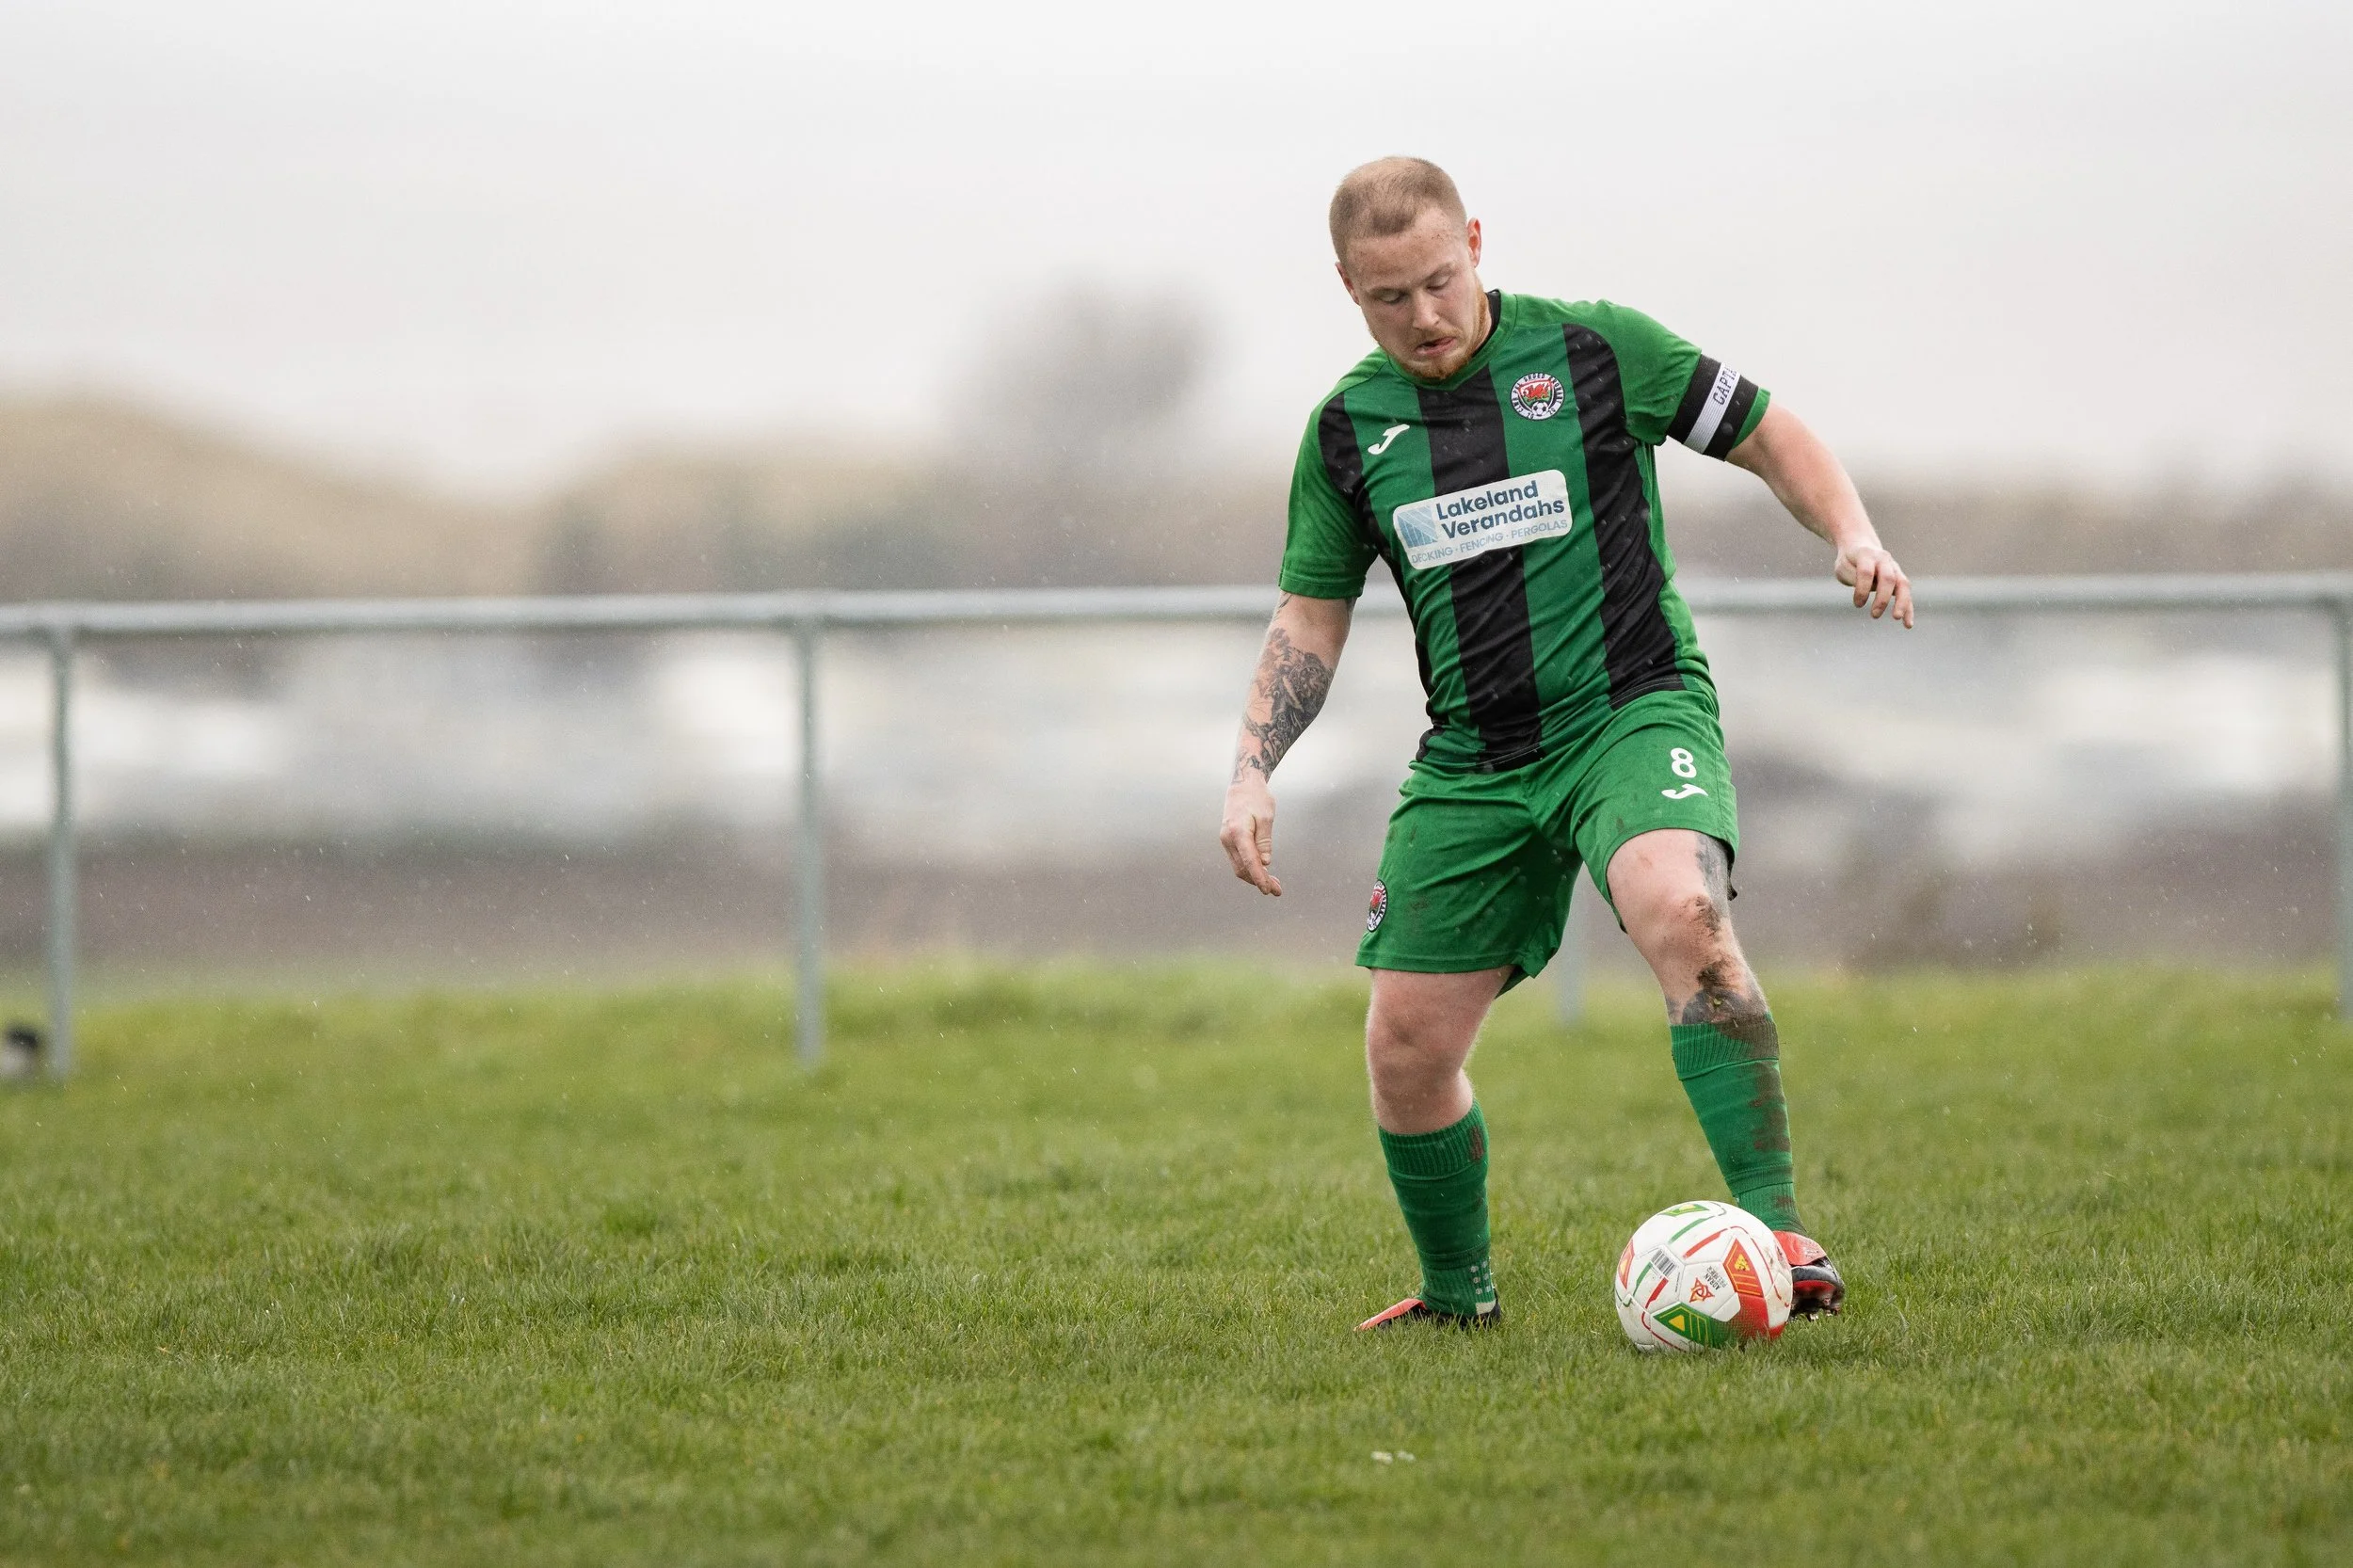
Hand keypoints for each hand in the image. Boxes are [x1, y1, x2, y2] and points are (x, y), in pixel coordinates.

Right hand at [1220, 775, 1282, 895]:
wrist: (1242, 784)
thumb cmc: (1257, 798)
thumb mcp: (1266, 817)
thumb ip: (1265, 841)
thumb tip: (1265, 863)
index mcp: (1238, 832)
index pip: (1250, 861)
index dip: (1260, 878)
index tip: (1269, 890)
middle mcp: (1228, 839)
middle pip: (1243, 868)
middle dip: (1259, 881)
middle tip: (1278, 890)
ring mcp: (1226, 840)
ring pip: (1239, 867)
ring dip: (1255, 877)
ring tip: (1274, 884)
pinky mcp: (1228, 840)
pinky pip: (1238, 860)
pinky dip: (1250, 868)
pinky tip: (1263, 872)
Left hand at [1834, 542, 1913, 627]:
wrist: (1860, 546)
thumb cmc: (1849, 561)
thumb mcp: (1843, 567)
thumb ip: (1853, 576)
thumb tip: (1868, 590)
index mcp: (1867, 554)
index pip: (1866, 572)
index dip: (1862, 589)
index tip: (1857, 604)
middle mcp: (1883, 560)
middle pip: (1888, 578)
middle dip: (1882, 598)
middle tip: (1874, 615)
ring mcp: (1894, 568)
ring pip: (1903, 584)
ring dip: (1902, 602)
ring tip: (1896, 618)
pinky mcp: (1899, 578)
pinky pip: (1906, 593)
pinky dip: (1908, 608)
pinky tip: (1907, 624)